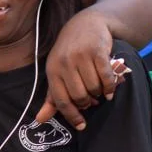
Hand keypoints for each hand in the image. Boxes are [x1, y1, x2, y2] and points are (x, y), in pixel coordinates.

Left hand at [37, 10, 119, 130]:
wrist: (85, 25)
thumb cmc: (69, 54)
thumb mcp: (57, 72)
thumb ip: (52, 97)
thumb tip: (40, 119)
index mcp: (52, 71)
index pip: (60, 100)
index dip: (71, 115)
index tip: (81, 126)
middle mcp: (64, 63)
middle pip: (79, 96)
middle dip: (87, 102)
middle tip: (92, 100)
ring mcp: (81, 56)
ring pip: (93, 88)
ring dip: (99, 93)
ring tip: (99, 89)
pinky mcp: (97, 51)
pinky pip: (106, 77)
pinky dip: (110, 86)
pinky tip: (110, 88)